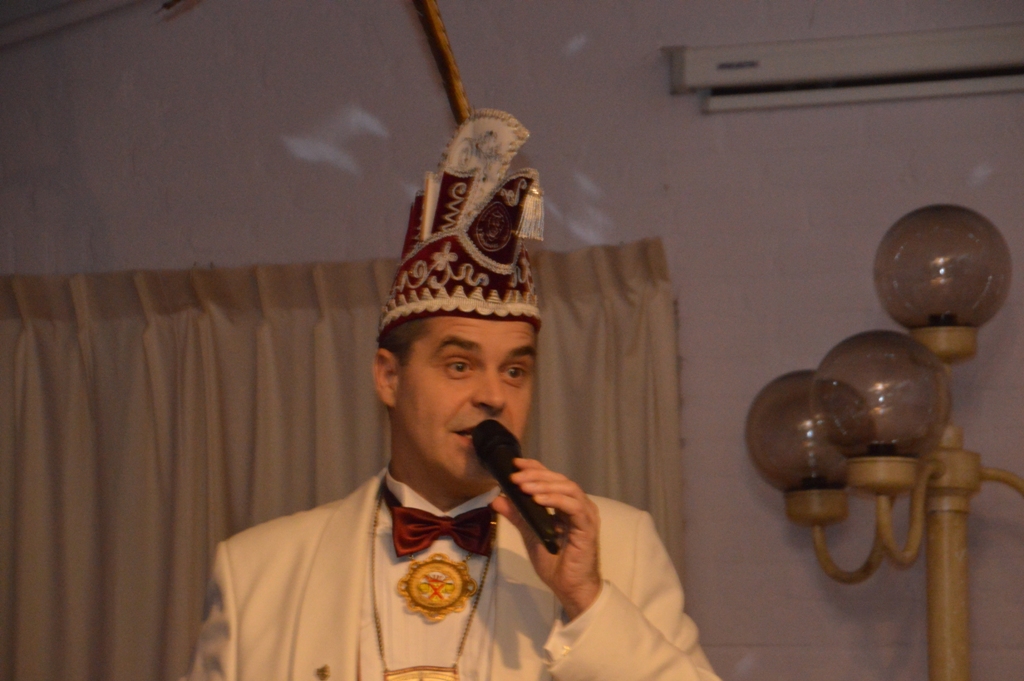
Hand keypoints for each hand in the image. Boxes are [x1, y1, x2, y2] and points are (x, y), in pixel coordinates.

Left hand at [491, 458, 601, 619]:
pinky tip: (538, 499)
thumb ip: (517, 516)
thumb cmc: (554, 563)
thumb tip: (497, 499)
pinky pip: (573, 507)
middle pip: (559, 480)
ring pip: (568, 488)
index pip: (552, 478)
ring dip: (544, 484)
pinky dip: (555, 500)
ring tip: (523, 486)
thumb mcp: (530, 534)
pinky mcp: (588, 527)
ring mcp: (585, 515)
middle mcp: (578, 505)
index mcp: (566, 505)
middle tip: (515, 476)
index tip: (515, 464)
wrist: (569, 588)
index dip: (535, 468)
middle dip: (536, 475)